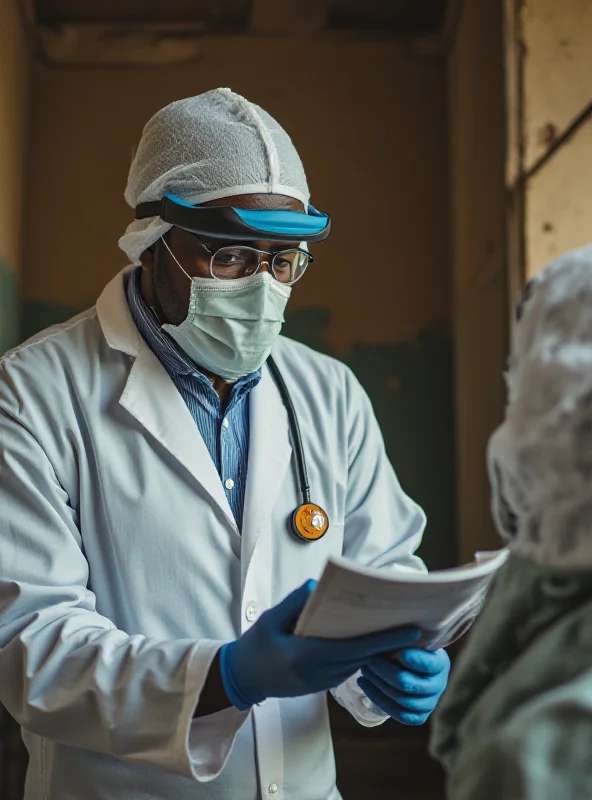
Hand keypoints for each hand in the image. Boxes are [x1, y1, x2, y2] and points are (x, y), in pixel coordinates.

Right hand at [220, 581, 421, 710]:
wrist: (244, 679)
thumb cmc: (256, 646)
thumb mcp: (270, 619)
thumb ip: (294, 603)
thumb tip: (316, 586)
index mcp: (307, 656)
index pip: (354, 647)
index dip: (384, 639)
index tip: (409, 630)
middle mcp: (320, 672)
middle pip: (364, 656)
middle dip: (391, 642)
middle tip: (416, 625)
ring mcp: (323, 680)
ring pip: (360, 663)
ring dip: (380, 649)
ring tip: (402, 629)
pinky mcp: (324, 683)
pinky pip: (351, 667)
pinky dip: (366, 654)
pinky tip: (377, 640)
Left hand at [357, 647, 449, 724]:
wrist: (409, 664)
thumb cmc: (407, 644)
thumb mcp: (409, 638)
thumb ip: (404, 639)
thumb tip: (394, 635)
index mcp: (440, 663)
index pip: (428, 664)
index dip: (413, 659)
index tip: (397, 651)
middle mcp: (439, 685)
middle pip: (409, 684)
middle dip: (385, 671)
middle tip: (370, 659)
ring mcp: (430, 703)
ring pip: (402, 700)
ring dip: (378, 684)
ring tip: (364, 669)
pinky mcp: (419, 716)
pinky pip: (399, 714)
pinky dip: (379, 699)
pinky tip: (365, 684)